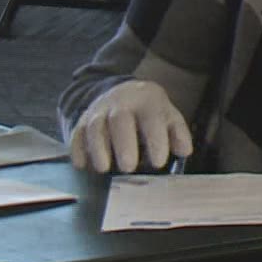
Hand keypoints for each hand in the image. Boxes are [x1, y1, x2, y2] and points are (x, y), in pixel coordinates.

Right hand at [69, 79, 193, 173]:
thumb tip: (184, 151)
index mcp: (147, 101)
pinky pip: (76, 133)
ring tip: (104, 169)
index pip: (152, 118)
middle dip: (124, 144)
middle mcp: (120, 103)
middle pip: (120, 120)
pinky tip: (82, 165)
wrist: (123, 93)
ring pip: (94, 125)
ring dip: (98, 148)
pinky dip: (77, 149)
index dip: (156, 139)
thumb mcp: (168, 117)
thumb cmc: (149, 113)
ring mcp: (99, 110)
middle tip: (129, 167)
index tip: (158, 161)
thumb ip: (178, 133)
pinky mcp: (82, 120)